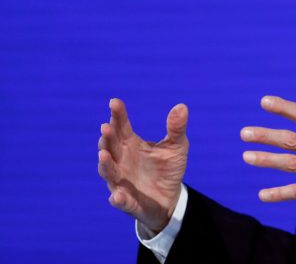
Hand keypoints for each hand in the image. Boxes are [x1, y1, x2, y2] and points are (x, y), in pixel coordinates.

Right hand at [98, 98, 188, 232]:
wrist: (170, 198)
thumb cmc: (168, 169)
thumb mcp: (177, 147)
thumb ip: (176, 129)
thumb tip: (181, 106)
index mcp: (131, 145)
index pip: (121, 127)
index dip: (117, 115)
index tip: (114, 102)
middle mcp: (121, 161)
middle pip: (111, 147)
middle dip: (107, 138)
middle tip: (106, 127)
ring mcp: (121, 181)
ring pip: (109, 172)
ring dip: (105, 164)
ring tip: (103, 154)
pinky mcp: (128, 202)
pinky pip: (120, 201)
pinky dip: (118, 198)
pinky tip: (117, 196)